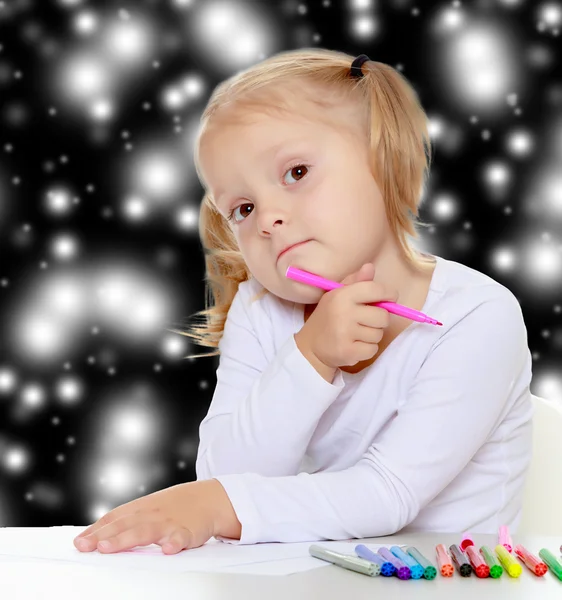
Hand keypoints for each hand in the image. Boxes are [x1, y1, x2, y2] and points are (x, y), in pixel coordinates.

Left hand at [72, 479, 240, 553]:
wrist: (211, 498)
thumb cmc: (177, 506)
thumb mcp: (151, 507)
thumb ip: (128, 520)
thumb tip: (99, 536)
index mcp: (142, 508)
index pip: (115, 518)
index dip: (96, 530)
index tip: (79, 542)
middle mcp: (152, 514)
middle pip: (125, 525)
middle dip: (104, 537)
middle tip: (85, 546)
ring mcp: (170, 522)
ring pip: (146, 531)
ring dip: (126, 539)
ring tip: (108, 548)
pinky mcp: (189, 532)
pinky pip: (181, 538)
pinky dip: (174, 543)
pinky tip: (167, 550)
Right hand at [295, 263, 397, 370]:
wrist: (310, 347)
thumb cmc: (329, 317)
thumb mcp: (338, 295)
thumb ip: (356, 281)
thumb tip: (370, 267)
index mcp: (342, 295)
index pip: (376, 290)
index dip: (388, 294)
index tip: (389, 299)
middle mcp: (343, 312)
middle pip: (383, 316)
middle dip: (379, 320)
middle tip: (366, 321)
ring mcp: (345, 333)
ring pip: (378, 334)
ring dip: (372, 335)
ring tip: (356, 334)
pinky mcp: (348, 352)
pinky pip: (373, 349)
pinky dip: (367, 349)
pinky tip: (354, 345)